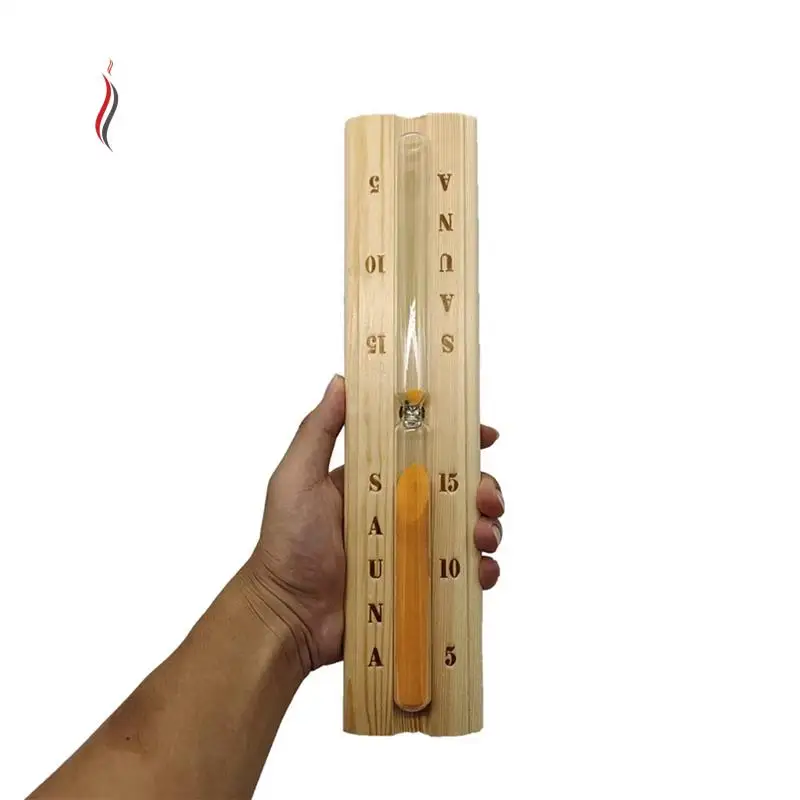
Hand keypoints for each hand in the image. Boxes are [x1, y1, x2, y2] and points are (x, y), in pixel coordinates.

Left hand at [242, 374, 503, 672]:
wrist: (288, 614)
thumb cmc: (286, 544)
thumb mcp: (297, 478)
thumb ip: (319, 430)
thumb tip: (342, 378)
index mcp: (378, 478)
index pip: (426, 448)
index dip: (460, 439)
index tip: (486, 435)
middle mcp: (400, 508)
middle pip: (458, 488)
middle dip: (484, 487)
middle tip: (487, 498)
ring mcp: (413, 547)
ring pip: (468, 527)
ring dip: (488, 526)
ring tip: (483, 537)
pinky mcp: (420, 584)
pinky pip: (463, 574)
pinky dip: (482, 570)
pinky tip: (481, 572)